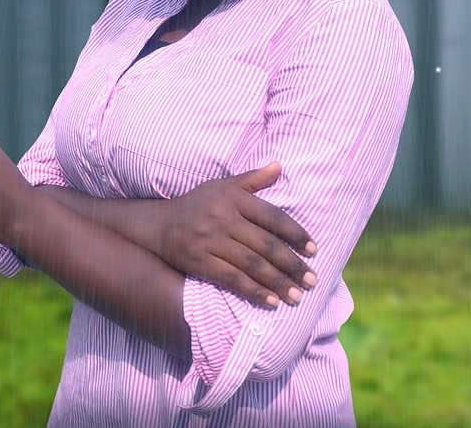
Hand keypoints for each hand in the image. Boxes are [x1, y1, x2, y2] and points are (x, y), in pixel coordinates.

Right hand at [158, 162, 317, 307]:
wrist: (156, 225)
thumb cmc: (196, 204)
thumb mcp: (221, 186)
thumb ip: (252, 179)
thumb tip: (279, 167)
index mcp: (232, 198)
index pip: (272, 217)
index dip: (295, 234)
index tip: (314, 250)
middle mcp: (222, 219)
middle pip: (265, 244)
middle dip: (292, 264)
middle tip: (312, 280)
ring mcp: (210, 241)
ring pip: (252, 264)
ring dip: (278, 281)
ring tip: (298, 295)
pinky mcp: (200, 262)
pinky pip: (232, 279)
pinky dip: (254, 291)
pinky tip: (272, 302)